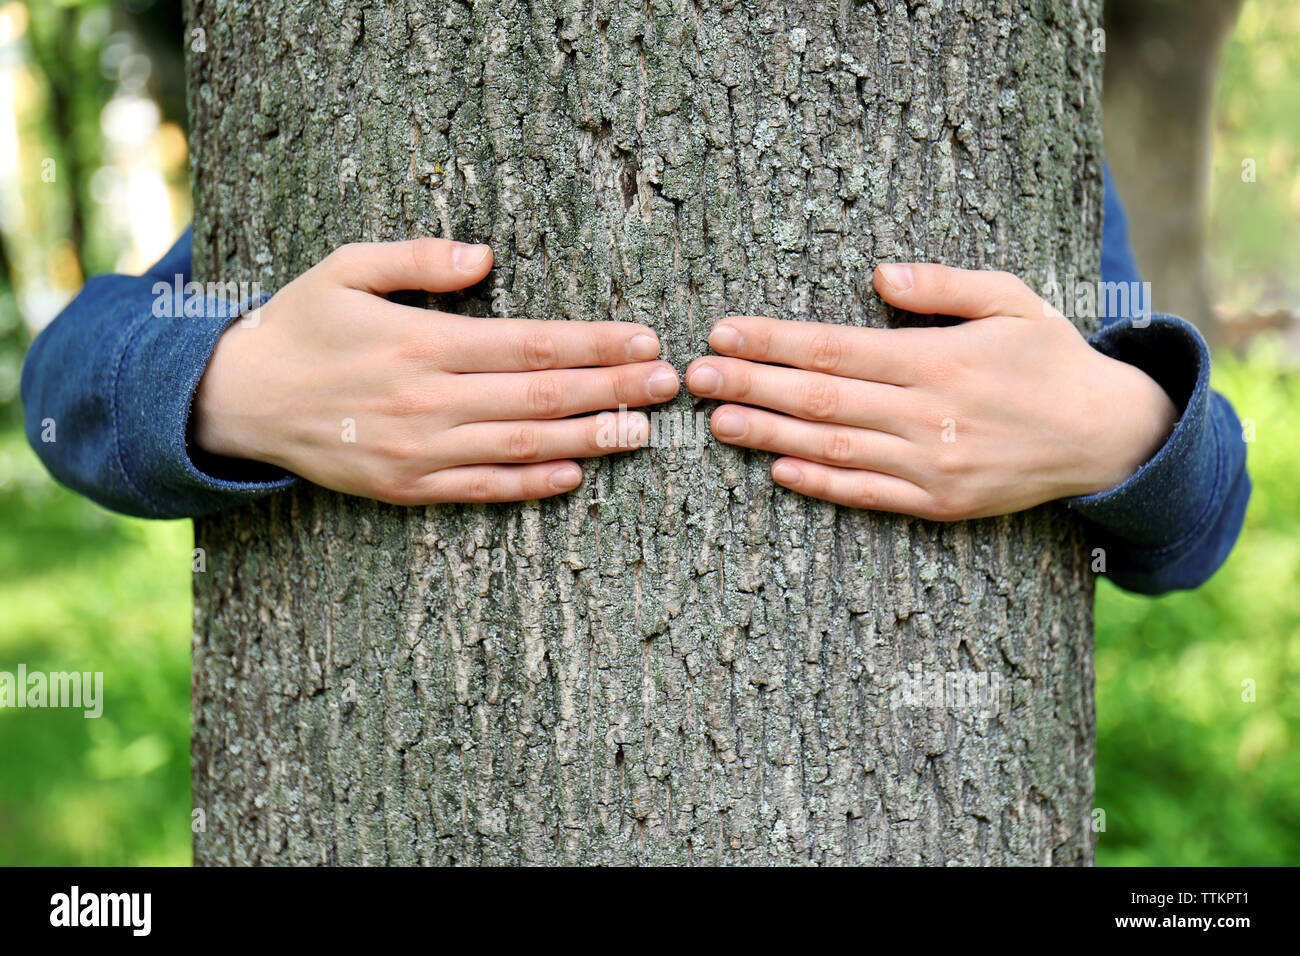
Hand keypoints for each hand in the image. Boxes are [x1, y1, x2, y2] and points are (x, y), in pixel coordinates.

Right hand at [192, 238, 679, 503]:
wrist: (238, 402)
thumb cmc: (300, 326)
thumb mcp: (346, 269)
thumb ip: (418, 259)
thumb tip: (486, 257)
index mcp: (419, 343)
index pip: (529, 344)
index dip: (593, 343)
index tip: (643, 339)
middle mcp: (427, 401)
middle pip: (541, 397)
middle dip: (613, 389)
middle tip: (668, 384)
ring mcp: (419, 452)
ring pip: (522, 446)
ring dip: (589, 440)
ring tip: (643, 432)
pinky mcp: (407, 488)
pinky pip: (482, 490)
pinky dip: (531, 485)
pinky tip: (575, 476)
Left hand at [684, 264, 1176, 520]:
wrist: (1107, 437)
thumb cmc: (1050, 359)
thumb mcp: (1012, 300)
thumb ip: (943, 285)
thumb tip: (879, 273)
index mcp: (938, 359)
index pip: (834, 348)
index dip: (773, 341)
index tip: (723, 331)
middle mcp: (928, 414)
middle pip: (819, 399)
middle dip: (751, 384)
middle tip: (695, 376)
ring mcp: (932, 465)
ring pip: (833, 449)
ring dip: (768, 435)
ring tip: (716, 421)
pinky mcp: (939, 504)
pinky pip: (867, 495)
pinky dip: (820, 484)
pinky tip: (776, 471)